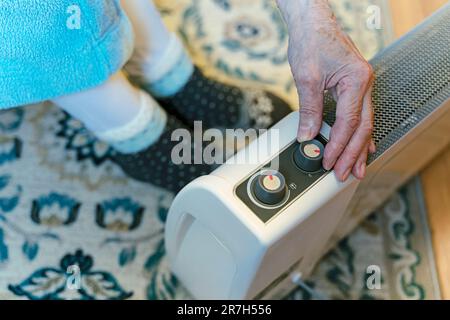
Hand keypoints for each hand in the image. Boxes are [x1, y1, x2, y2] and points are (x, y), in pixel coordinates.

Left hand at [277, 0, 375, 180]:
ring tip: (356, 168)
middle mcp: (365, 83)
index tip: (328, 161)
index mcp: (356, 80)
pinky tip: (361, 145)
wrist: (312, 23)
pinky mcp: (354, 86)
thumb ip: (309, 110)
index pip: (349, 122)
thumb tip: (307, 135)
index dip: (338, 145)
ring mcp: (362, 85)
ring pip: (365, 123)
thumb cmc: (311, 42)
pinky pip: (361, 114)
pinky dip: (359, 133)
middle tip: (345, 174)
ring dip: (359, 147)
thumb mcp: (306, 78)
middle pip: (363, 127)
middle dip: (353, 153)